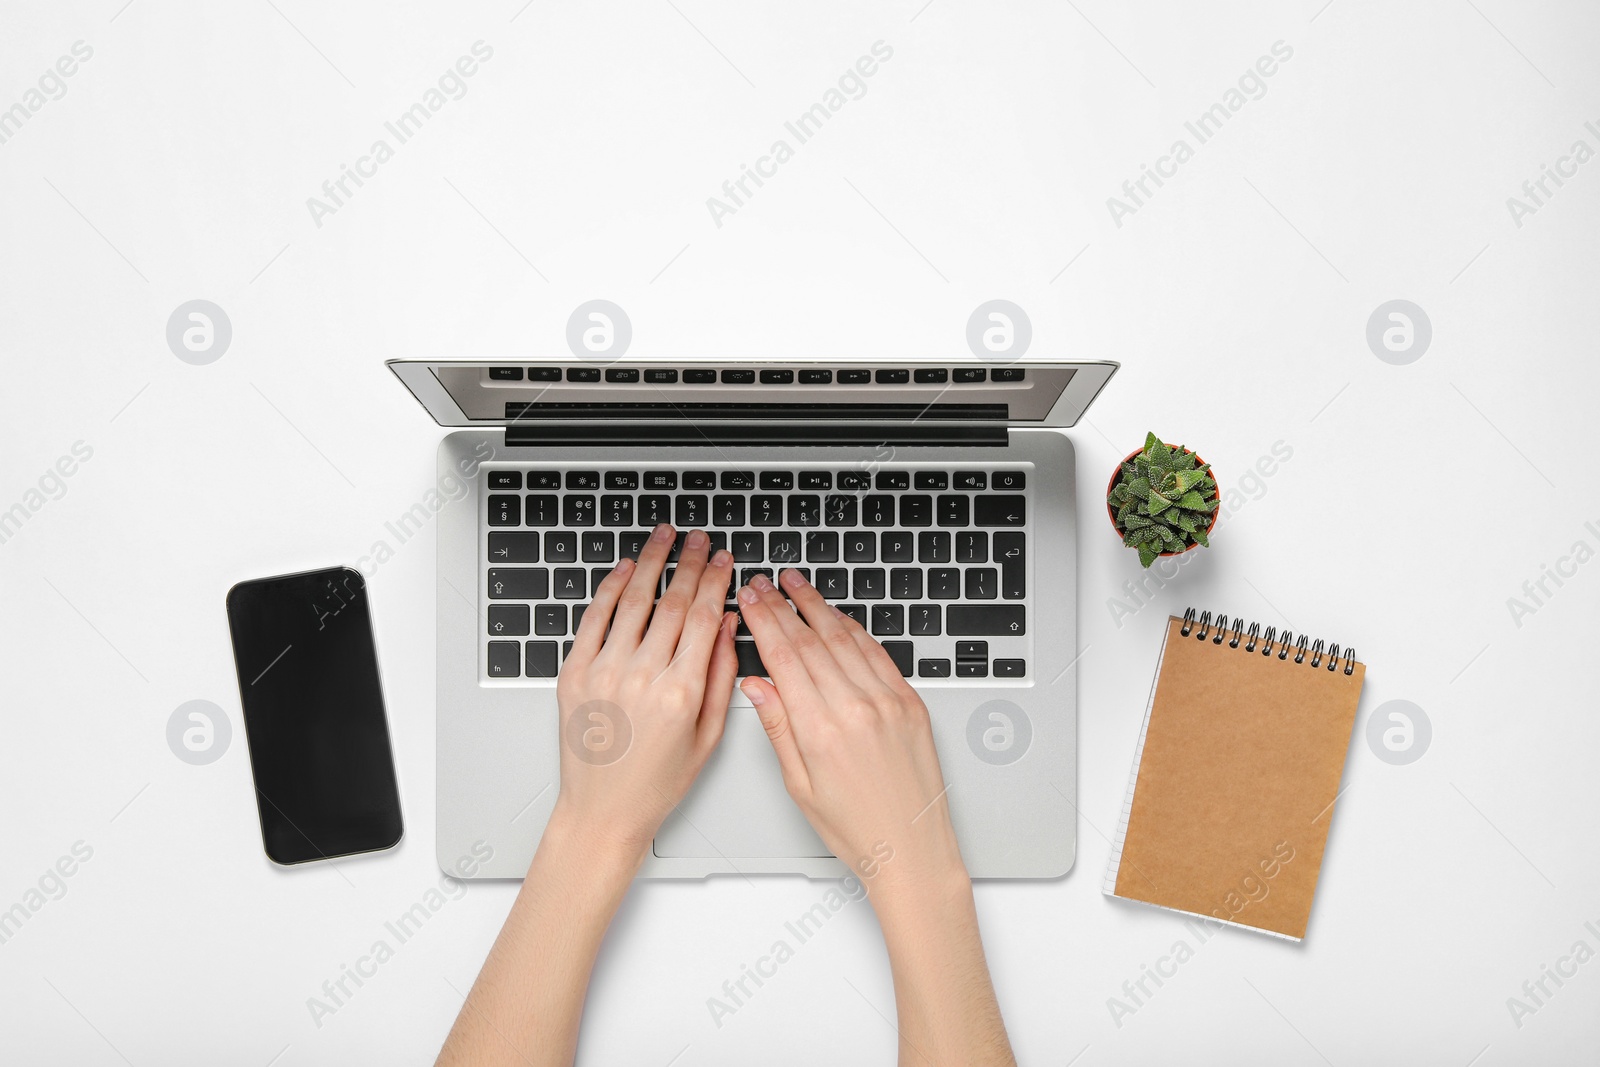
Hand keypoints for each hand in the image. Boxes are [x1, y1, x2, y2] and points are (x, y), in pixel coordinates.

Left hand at [551, 524, 738, 859]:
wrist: (603, 810)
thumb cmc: (656, 782)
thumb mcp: (708, 734)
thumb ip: (721, 675)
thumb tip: (726, 624)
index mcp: (681, 693)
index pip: (703, 618)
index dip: (715, 582)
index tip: (723, 560)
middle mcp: (642, 677)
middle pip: (672, 602)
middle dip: (689, 563)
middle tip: (698, 539)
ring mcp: (604, 672)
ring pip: (633, 601)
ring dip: (651, 562)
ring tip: (664, 537)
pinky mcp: (575, 674)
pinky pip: (594, 619)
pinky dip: (611, 588)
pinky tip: (625, 570)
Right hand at [735, 569, 967, 899]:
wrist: (912, 850)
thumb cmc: (856, 828)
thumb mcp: (799, 786)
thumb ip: (778, 728)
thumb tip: (756, 685)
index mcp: (822, 730)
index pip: (784, 657)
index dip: (763, 622)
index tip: (749, 600)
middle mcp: (857, 708)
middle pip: (811, 640)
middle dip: (783, 606)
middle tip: (764, 582)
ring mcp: (888, 701)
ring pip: (845, 638)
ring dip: (817, 606)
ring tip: (796, 584)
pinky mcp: (911, 703)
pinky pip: (877, 653)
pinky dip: (854, 629)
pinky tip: (837, 616)